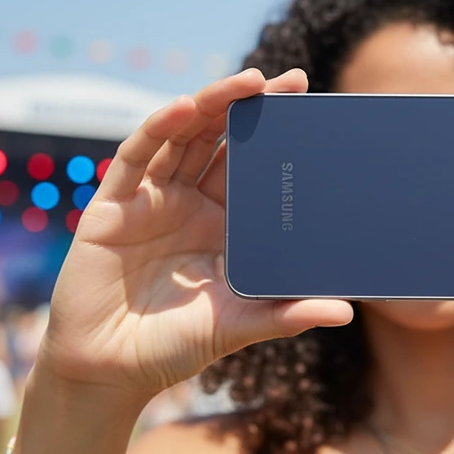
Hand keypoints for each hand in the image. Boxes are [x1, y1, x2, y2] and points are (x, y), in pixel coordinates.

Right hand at [37, 68, 352, 402]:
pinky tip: (183, 107)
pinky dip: (159, 128)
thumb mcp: (237, 326)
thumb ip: (286, 316)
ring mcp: (150, 200)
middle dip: (252, 107)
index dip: (277, 136)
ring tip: (248, 82)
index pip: (255, 168)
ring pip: (183, 137)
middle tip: (288, 81)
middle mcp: (188, 204)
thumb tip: (345, 313)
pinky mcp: (112, 205)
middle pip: (222, 141)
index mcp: (223, 225)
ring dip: (212, 105)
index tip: (311, 108)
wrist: (107, 372)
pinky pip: (136, 157)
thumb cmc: (173, 348)